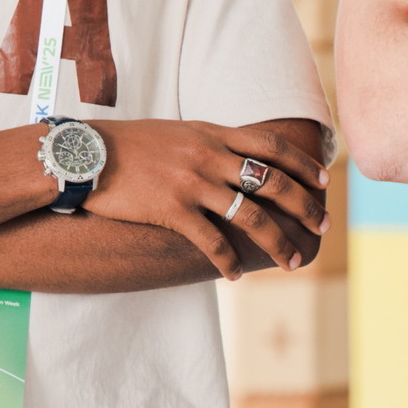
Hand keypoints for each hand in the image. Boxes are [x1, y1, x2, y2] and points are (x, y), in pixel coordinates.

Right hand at [89, 119, 328, 278]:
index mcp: (211, 133)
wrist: (84, 154)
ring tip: (292, 262)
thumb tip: (231, 157)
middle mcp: (208, 155)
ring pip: (251, 216)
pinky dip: (228, 261)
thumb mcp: (175, 132)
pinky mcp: (171, 209)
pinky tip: (236, 275)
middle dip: (304, 208)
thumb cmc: (126, 144)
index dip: (302, 165)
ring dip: (277, 243)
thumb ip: (206, 142)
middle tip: (323, 227)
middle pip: (273, 183)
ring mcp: (191, 182)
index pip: (271, 147)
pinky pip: (211, 241)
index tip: (324, 181)